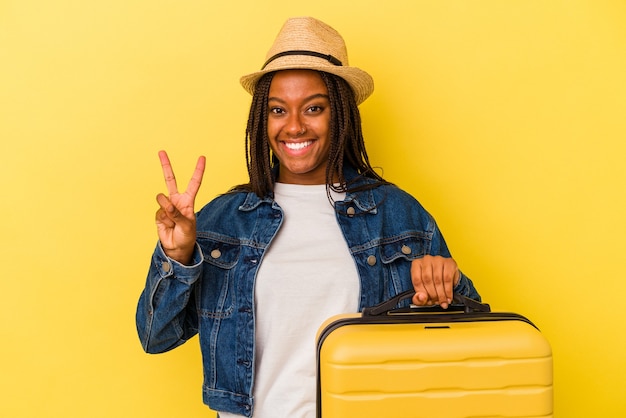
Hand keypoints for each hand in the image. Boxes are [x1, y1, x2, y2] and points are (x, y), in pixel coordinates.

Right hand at [155, 150, 205, 264]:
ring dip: (167, 209)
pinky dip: (163, 219)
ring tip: (172, 220)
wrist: (177, 248)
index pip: (194, 183)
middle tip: (161, 151)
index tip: (202, 157)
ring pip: (162, 199)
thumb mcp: (187, 225)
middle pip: (170, 179)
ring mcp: (166, 206)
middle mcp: (176, 200)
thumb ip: (177, 213)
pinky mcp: (158, 214)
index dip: (198, 170)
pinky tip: (167, 225)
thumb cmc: (187, 236)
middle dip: (166, 165)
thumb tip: (166, 203)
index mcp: (188, 201)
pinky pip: (159, 212)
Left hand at [410, 255, 459, 308]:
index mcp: (416, 264)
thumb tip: (421, 298)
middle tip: (435, 302)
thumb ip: (418, 298)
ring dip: (441, 294)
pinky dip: (448, 291)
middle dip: (432, 294)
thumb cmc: (433, 281)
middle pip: (427, 279)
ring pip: (438, 280)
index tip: (426, 300)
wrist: (448, 275)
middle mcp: (426, 260)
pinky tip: (448, 297)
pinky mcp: (449, 262)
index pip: (417, 280)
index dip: (422, 293)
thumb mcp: (423, 291)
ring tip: (442, 301)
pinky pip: (448, 279)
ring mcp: (438, 260)